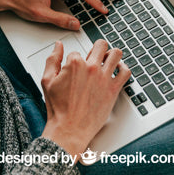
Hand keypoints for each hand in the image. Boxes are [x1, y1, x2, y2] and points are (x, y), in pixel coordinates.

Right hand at [40, 39, 130, 155]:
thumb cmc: (59, 109)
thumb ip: (52, 60)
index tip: (74, 69)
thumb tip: (58, 46)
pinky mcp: (113, 89)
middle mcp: (92, 68)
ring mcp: (104, 78)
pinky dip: (123, 68)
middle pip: (100, 45)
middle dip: (96, 49)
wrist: (69, 129)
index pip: (78, 51)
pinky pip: (126, 72)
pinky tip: (117, 70)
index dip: (75, 60)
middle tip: (94, 57)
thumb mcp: (47, 81)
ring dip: (111, 55)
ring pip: (116, 53)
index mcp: (75, 64)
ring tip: (107, 61)